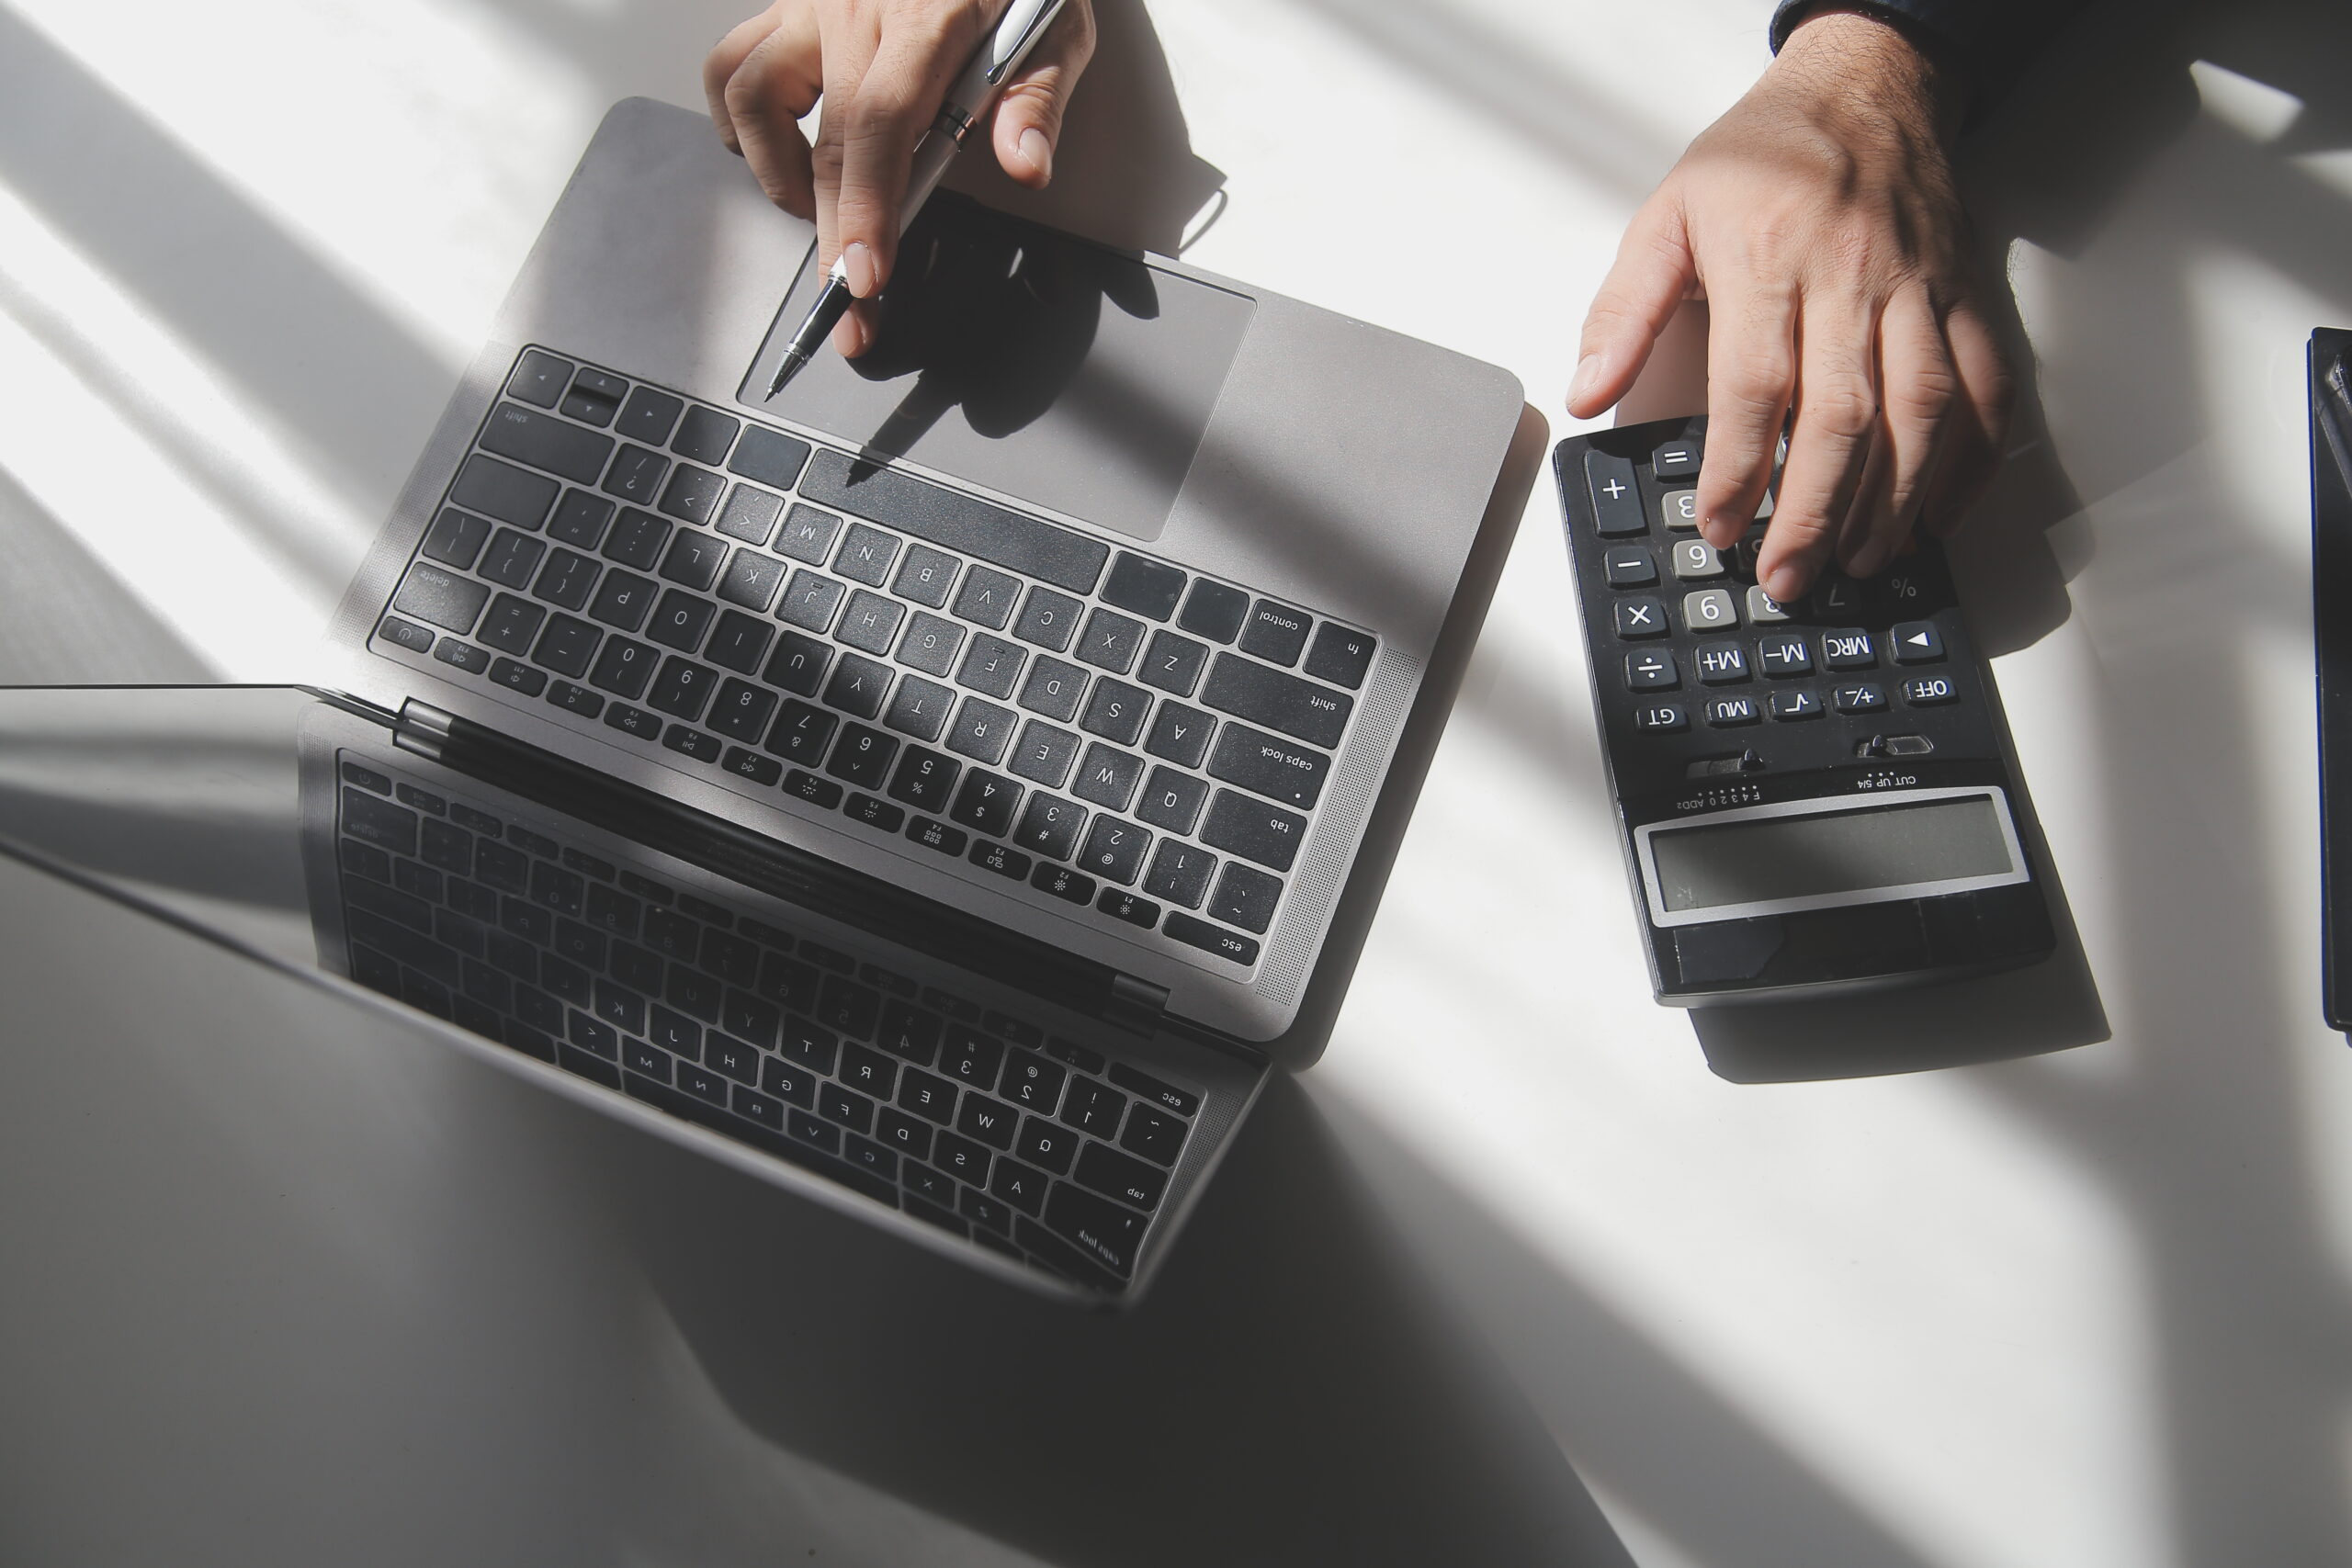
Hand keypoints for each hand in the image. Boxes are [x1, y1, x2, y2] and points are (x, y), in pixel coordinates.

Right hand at [706, 0, 1096, 358]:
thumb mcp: (1056, 25)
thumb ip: (1038, 97)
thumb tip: (1026, 166)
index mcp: (924, 19)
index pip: (880, 127)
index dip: (868, 209)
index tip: (865, 274)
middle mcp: (852, 10)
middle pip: (825, 141)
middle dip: (833, 235)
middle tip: (850, 303)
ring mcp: (812, 6)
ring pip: (749, 96)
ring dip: (776, 169)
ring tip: (817, 207)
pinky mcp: (792, 6)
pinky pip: (734, 63)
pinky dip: (744, 118)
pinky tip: (779, 148)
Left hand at [1567, 9, 2013, 603]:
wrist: (1863, 82)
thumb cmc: (1762, 155)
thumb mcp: (1665, 215)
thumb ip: (1624, 310)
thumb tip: (1588, 390)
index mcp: (1767, 260)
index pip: (1753, 387)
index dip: (1736, 469)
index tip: (1718, 527)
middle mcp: (1851, 278)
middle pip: (1842, 416)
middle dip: (1813, 512)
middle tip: (1787, 577)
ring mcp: (1917, 290)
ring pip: (1922, 411)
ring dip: (1893, 500)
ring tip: (1859, 561)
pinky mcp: (1962, 295)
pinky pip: (1985, 385)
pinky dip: (1971, 458)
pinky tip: (1940, 512)